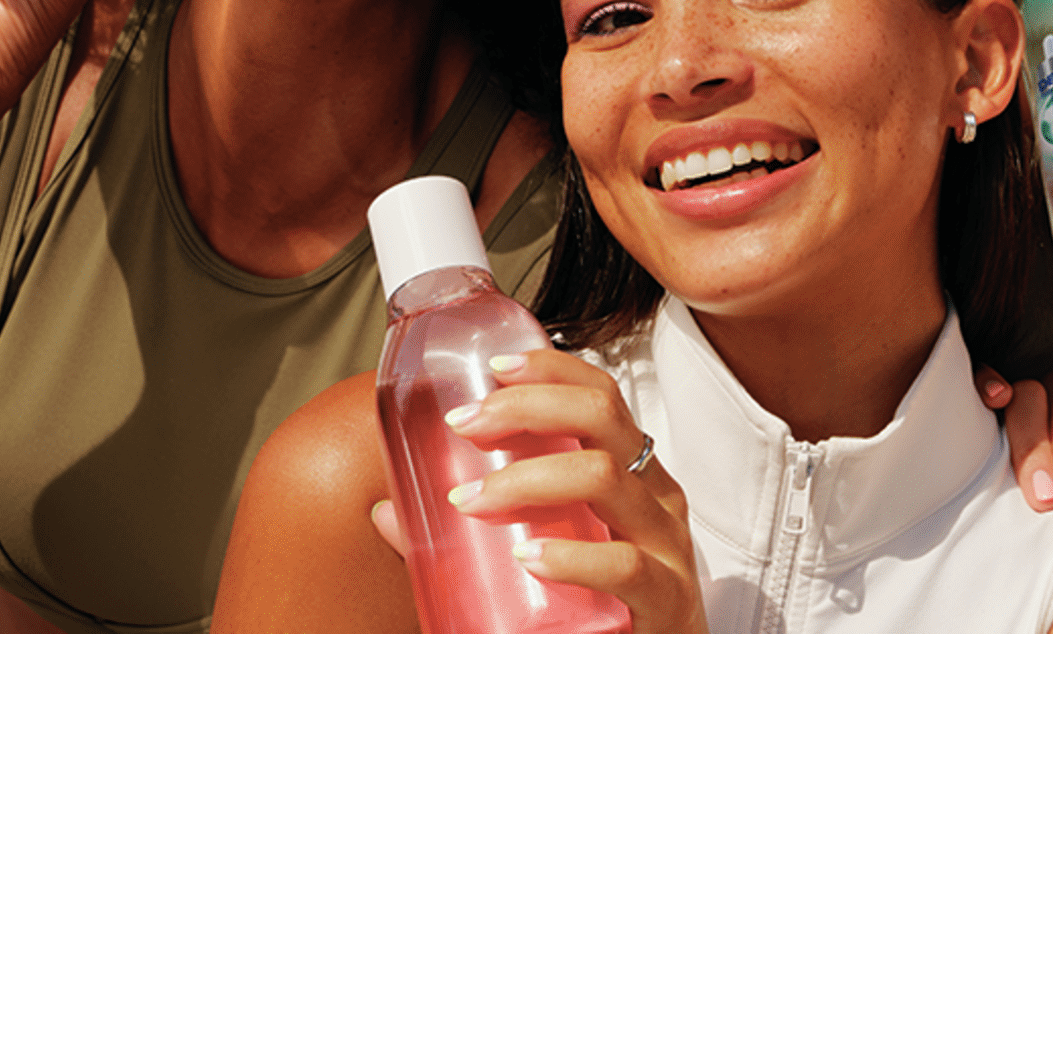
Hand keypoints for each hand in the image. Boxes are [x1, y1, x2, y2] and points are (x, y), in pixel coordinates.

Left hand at [408, 347, 708, 633]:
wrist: (658, 684)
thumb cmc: (600, 615)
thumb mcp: (545, 560)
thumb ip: (469, 538)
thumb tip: (385, 512)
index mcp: (632, 477)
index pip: (601, 396)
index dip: (551, 368)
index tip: (491, 368)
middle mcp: (655, 497)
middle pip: (602, 416)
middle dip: (527, 405)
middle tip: (466, 425)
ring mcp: (667, 546)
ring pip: (605, 477)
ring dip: (528, 476)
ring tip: (472, 498)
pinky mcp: (666, 601)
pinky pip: (624, 565)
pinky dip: (572, 557)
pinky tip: (529, 557)